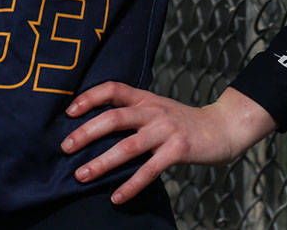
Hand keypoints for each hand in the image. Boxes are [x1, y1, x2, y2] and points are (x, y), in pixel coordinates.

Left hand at [60, 83, 275, 203]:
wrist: (221, 128)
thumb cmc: (182, 122)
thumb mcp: (157, 109)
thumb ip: (133, 113)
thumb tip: (94, 128)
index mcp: (145, 98)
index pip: (113, 89)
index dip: (89, 97)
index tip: (69, 111)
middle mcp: (153, 111)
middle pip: (114, 118)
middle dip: (86, 133)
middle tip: (65, 147)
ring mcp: (166, 130)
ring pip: (127, 147)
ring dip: (102, 163)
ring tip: (81, 175)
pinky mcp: (178, 150)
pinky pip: (149, 170)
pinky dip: (131, 185)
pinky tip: (116, 197)